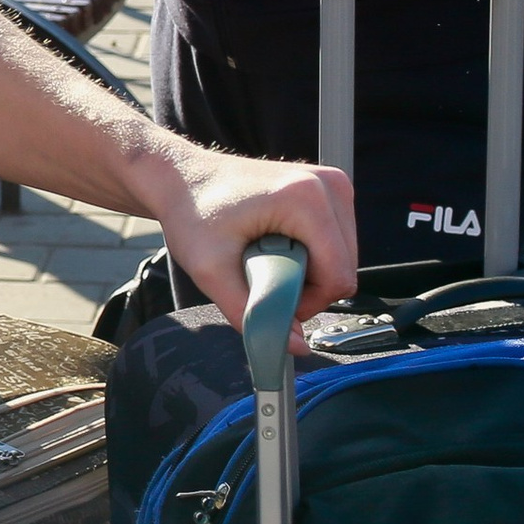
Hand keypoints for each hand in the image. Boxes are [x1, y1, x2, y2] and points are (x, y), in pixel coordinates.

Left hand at [146, 137, 358, 336]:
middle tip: (262, 276)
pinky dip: (310, 255)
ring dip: (308, 272)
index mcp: (306, 199)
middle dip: (308, 287)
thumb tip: (296, 346)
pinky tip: (275, 245)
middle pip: (344, 268)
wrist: (179, 177)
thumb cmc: (190, 212)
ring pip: (343, 258)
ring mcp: (330, 185)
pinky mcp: (327, 189)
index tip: (268, 294)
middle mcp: (327, 186)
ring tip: (265, 258)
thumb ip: (252, 313)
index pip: (337, 277)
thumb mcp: (211, 270)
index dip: (307, 302)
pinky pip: (336, 242)